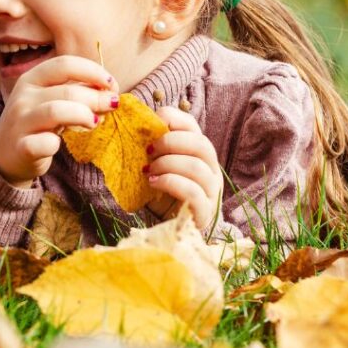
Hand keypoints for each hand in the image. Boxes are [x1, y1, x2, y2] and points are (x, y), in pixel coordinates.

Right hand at [0, 56, 117, 186]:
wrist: (5, 157)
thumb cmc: (36, 125)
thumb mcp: (50, 101)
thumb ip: (75, 92)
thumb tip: (109, 90)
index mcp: (30, 79)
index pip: (64, 64)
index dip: (93, 71)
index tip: (111, 84)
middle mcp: (23, 97)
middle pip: (67, 90)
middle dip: (97, 97)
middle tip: (111, 105)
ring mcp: (20, 122)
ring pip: (57, 111)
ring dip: (84, 116)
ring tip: (94, 122)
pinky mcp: (22, 147)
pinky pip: (46, 143)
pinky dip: (57, 144)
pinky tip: (59, 144)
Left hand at [144, 106, 223, 230]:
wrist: (170, 227)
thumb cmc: (161, 194)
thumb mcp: (155, 167)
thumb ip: (152, 148)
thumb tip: (136, 126)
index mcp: (198, 153)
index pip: (192, 126)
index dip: (172, 120)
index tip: (151, 126)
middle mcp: (210, 169)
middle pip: (201, 144)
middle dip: (170, 143)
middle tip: (148, 151)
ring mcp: (211, 191)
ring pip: (197, 168)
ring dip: (168, 165)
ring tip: (148, 171)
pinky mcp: (205, 211)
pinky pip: (193, 192)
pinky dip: (170, 183)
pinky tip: (153, 184)